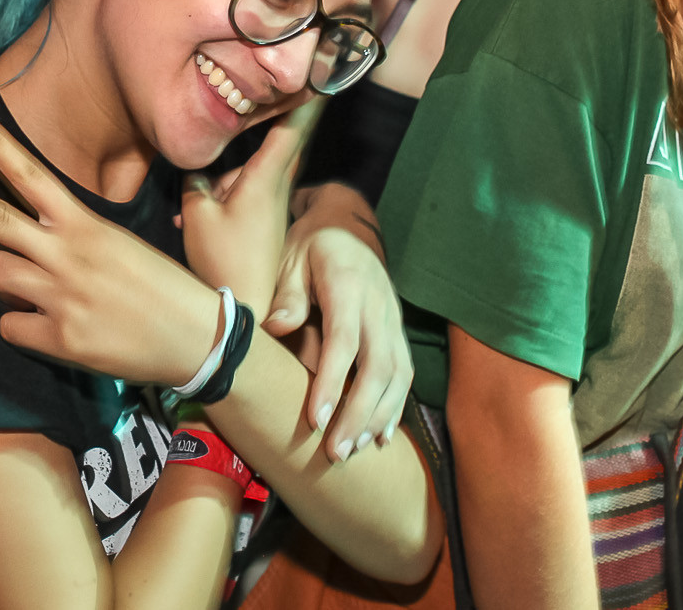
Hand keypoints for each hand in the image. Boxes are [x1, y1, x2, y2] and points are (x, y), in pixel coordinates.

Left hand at [0, 105, 223, 387]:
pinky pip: (9, 325)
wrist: (197, 337)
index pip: (33, 175)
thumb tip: (32, 238)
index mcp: (87, 225)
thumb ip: (75, 235)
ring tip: (34, 287)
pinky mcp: (60, 338)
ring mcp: (60, 296)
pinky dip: (22, 325)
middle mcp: (68, 254)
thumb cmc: (163, 285)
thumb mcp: (122, 242)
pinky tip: (51, 327)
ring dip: (4, 279)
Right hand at [180, 99, 320, 319]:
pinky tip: (195, 227)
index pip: (292, 128)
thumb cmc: (223, 260)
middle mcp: (276, 188)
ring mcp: (272, 208)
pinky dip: (220, 206)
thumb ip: (195, 183)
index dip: (307, 98)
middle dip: (263, 136)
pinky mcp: (265, 225)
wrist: (243, 309)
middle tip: (269, 123)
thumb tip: (197, 171)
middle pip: (267, 149)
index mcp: (265, 178)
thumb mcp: (197, 215)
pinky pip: (242, 199)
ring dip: (218, 189)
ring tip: (191, 219)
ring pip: (245, 177)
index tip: (326, 73)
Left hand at [266, 185, 411, 461]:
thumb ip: (287, 294)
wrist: (343, 229)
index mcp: (349, 282)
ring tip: (354, 449)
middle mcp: (379, 304)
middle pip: (378, 366)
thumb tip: (278, 327)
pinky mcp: (398, 333)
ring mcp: (394, 319)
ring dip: (378, 416)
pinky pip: (404, 373)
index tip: (316, 420)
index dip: (333, 382)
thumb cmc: (308, 249)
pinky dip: (394, 407)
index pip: (345, 340)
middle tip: (335, 453)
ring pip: (397, 375)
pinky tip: (380, 437)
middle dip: (358, 413)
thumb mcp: (290, 259)